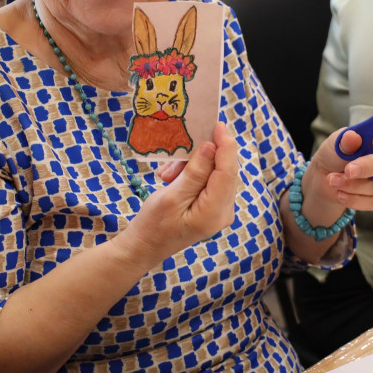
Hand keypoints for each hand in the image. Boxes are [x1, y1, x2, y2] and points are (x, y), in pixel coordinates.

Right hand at [125, 122, 238, 259]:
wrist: (144, 247)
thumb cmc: (153, 225)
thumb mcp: (171, 196)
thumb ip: (194, 172)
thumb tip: (211, 147)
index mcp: (215, 212)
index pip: (227, 172)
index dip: (225, 145)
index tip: (217, 124)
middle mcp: (224, 212)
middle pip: (224, 171)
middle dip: (202, 156)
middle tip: (176, 156)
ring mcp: (220, 211)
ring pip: (215, 174)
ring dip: (192, 166)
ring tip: (168, 174)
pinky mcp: (212, 207)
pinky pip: (208, 181)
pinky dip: (192, 174)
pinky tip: (173, 178)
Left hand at [305, 127, 372, 212]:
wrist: (327, 175)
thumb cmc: (336, 153)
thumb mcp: (335, 143)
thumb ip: (345, 141)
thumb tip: (352, 137)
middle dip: (367, 168)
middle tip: (348, 170)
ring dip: (352, 185)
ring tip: (332, 179)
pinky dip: (355, 200)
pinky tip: (340, 194)